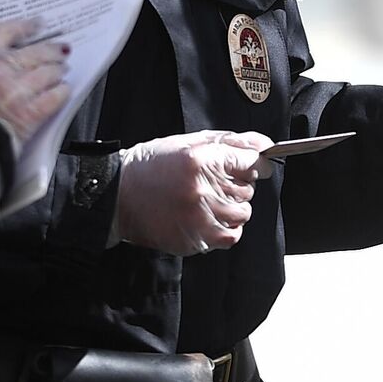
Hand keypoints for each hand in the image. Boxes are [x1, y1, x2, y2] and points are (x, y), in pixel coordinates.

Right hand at [0, 19, 70, 144]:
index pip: (4, 32)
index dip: (24, 26)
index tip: (36, 24)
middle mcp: (0, 72)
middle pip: (35, 52)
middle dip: (51, 50)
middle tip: (59, 50)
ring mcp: (17, 91)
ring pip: (48, 72)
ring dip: (58, 71)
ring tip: (61, 71)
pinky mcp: (30, 113)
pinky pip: (54, 97)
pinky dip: (61, 92)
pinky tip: (63, 90)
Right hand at [116, 130, 271, 255]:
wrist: (118, 196)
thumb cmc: (151, 166)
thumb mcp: (188, 143)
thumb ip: (230, 142)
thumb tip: (264, 145)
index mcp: (201, 159)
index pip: (251, 161)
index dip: (251, 163)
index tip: (247, 165)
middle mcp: (203, 188)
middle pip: (248, 188)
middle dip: (235, 184)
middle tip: (211, 182)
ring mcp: (200, 216)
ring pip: (242, 212)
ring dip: (231, 207)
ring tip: (207, 200)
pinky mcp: (195, 239)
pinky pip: (231, 236)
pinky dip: (225, 228)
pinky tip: (206, 217)